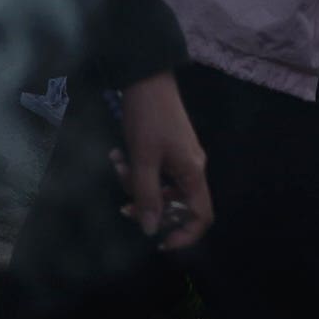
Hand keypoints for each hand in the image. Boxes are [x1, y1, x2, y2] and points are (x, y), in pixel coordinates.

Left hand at [113, 70, 212, 253]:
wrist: (145, 75)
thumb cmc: (148, 117)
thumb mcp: (143, 159)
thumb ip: (147, 195)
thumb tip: (151, 231)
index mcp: (193, 173)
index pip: (201, 216)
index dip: (185, 235)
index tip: (160, 242)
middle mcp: (192, 167)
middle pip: (175, 203)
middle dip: (148, 204)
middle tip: (123, 205)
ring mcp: (180, 156)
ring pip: (160, 185)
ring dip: (136, 182)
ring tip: (117, 162)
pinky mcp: (168, 145)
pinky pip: (154, 168)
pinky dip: (136, 166)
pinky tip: (117, 153)